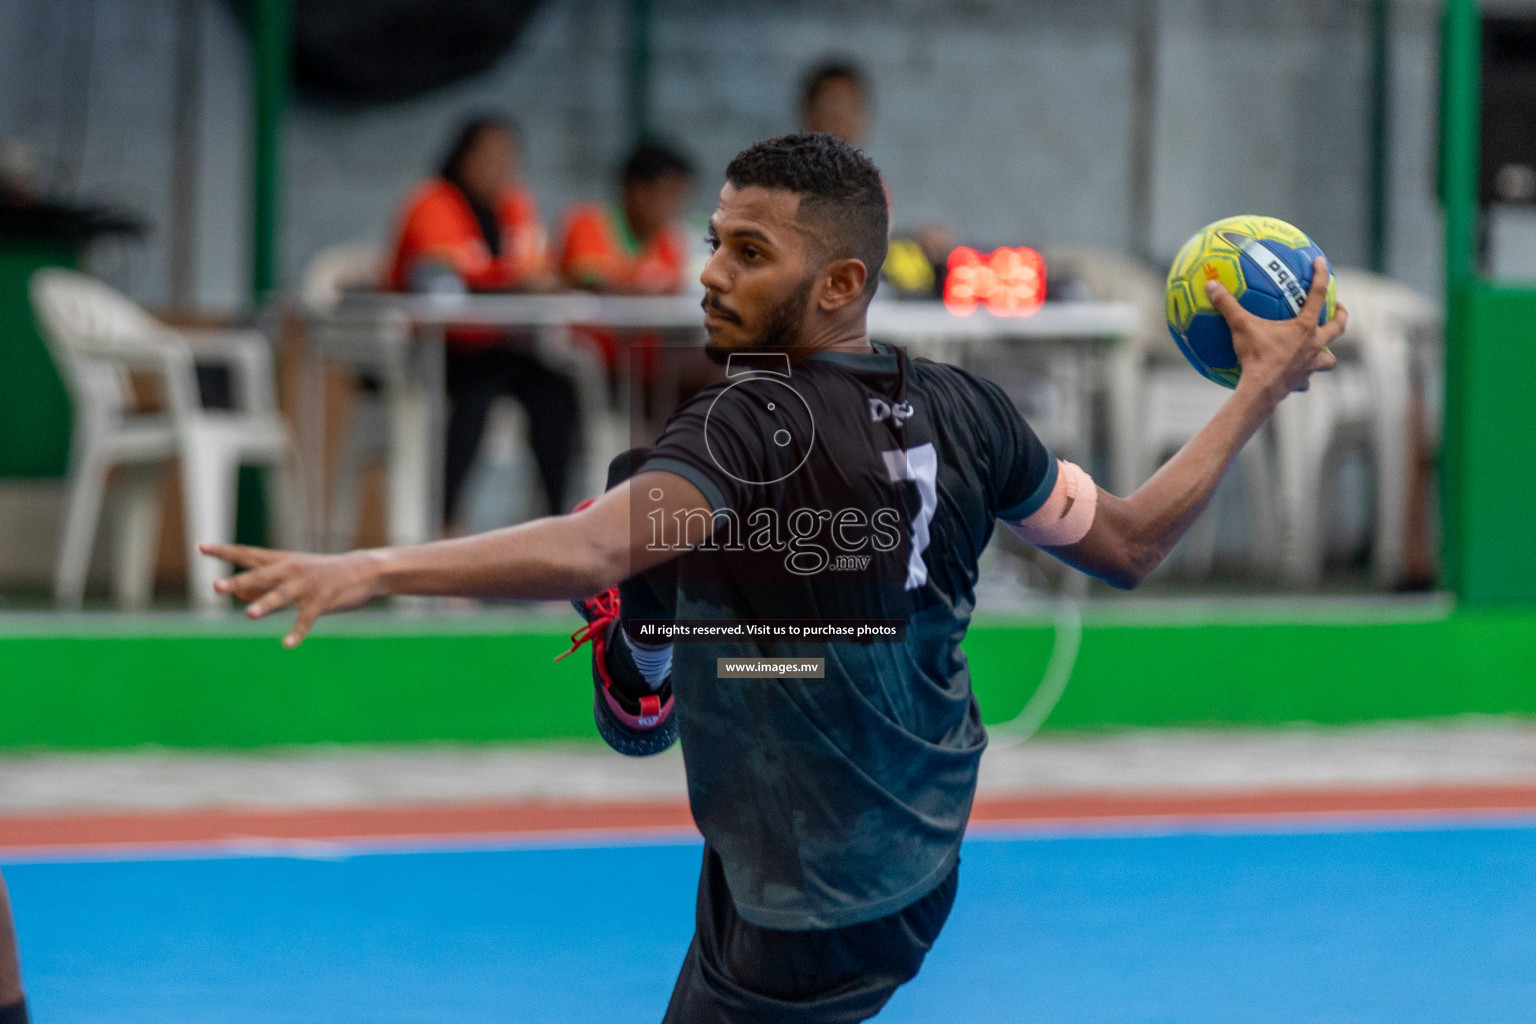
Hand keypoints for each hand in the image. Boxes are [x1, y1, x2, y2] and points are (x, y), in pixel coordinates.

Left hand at [199, 543, 385, 647]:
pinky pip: (306, 619)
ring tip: (250, 615)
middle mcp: (291, 570)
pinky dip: (297, 632)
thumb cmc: (322, 573)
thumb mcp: (292, 574)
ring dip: (266, 604)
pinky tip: (287, 645)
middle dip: (238, 582)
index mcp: (281, 561)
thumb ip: (264, 583)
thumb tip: (238, 593)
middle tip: (216, 587)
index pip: (247, 554)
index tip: (201, 547)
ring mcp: (307, 586)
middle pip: (260, 575)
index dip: (224, 552)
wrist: (362, 570)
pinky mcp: (322, 601)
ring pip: (282, 596)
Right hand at [1206, 256, 1346, 397]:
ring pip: (1329, 360)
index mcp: (1305, 327)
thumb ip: (1227, 305)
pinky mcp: (1301, 383)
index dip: (1321, 275)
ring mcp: (1310, 366)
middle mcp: (1314, 345)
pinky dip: (1303, 378)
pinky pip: (1306, 381)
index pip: (1317, 294)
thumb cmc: (1255, 357)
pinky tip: (1295, 377)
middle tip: (1338, 309)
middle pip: (1338, 328)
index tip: (1322, 262)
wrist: (1261, 390)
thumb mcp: (1240, 327)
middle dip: (1341, 316)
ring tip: (1319, 351)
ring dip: (1326, 354)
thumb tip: (1211, 285)